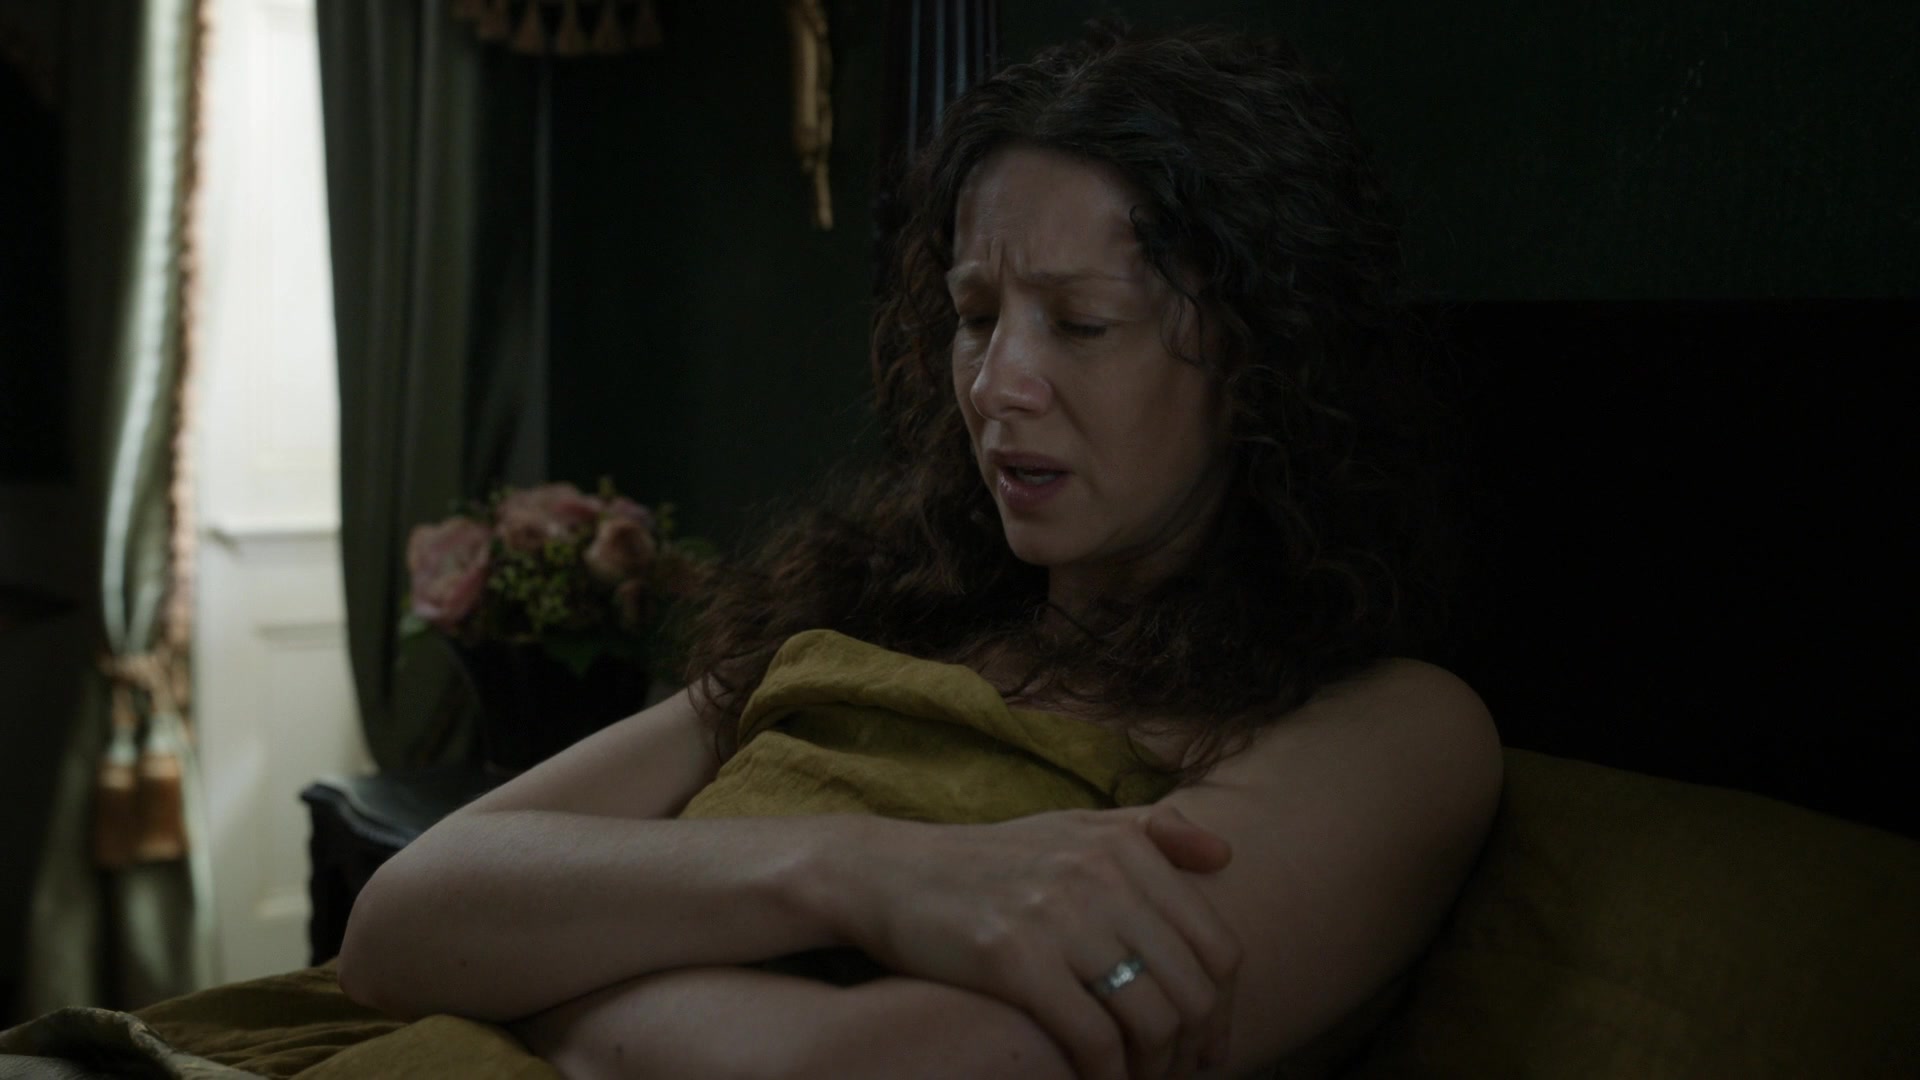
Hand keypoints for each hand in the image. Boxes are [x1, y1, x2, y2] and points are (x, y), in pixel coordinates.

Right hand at [832, 804, 1241, 1079]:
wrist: (891, 874)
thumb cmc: (991, 861)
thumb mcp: (1072, 827)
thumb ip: (1151, 832)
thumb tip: (1224, 853)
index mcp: (1124, 846)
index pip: (1218, 946)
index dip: (1222, 1007)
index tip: (1206, 1042)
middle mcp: (1100, 875)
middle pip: (1193, 990)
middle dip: (1193, 1048)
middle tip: (1174, 1073)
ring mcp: (1058, 916)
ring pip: (1152, 1020)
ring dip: (1154, 1069)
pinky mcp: (1016, 960)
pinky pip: (1094, 1039)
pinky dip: (1107, 1076)